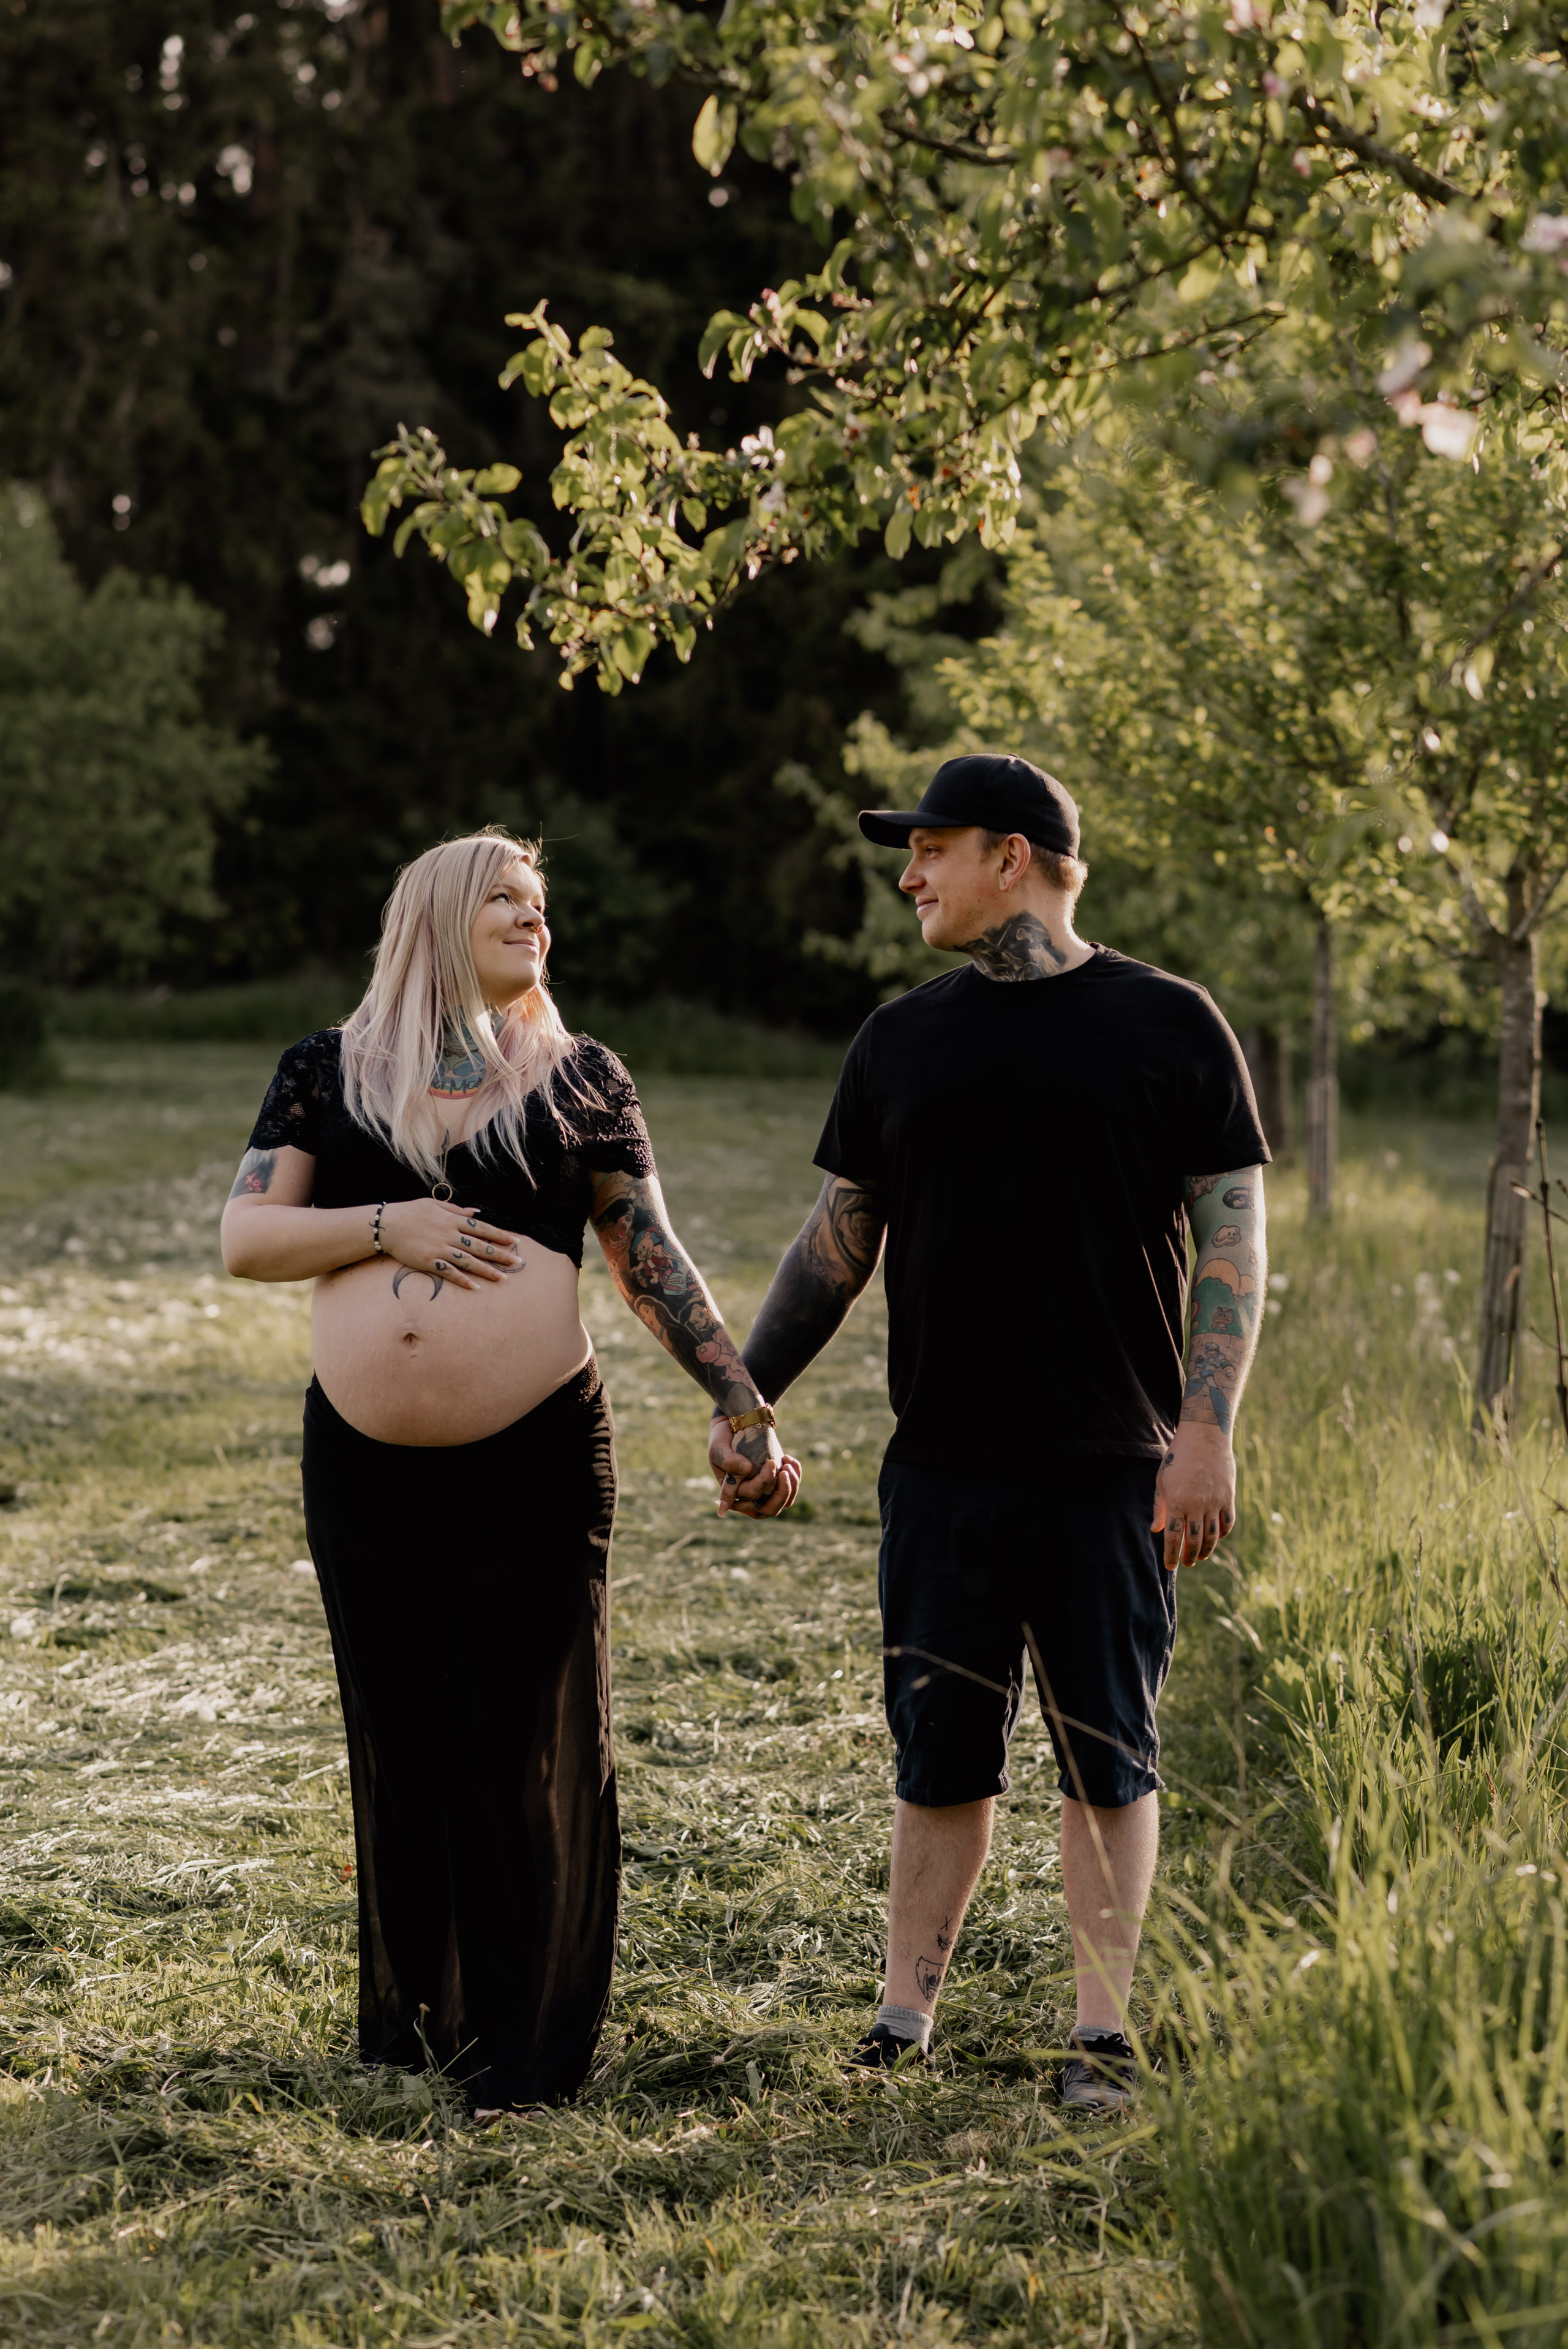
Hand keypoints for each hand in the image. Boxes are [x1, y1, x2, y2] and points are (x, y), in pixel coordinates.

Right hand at [378, 1198, 519, 1289]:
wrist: (387, 1225)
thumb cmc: (410, 1212)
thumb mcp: (434, 1204)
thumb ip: (456, 1208)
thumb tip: (476, 1212)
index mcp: (452, 1219)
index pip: (481, 1228)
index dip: (499, 1235)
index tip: (515, 1241)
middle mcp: (449, 1234)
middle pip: (479, 1246)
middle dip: (499, 1254)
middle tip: (517, 1262)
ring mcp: (439, 1248)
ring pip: (468, 1261)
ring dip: (486, 1270)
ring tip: (502, 1278)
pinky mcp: (429, 1261)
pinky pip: (449, 1272)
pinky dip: (463, 1279)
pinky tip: (476, 1287)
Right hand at [709, 1410, 800, 1518]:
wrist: (735, 1423)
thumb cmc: (722, 1438)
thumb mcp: (718, 1448)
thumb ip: (727, 1460)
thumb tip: (747, 1469)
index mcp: (733, 1493)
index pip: (751, 1498)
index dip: (762, 1485)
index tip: (770, 1463)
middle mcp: (750, 1495)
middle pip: (769, 1508)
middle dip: (781, 1492)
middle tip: (784, 1470)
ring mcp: (765, 1487)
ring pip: (784, 1501)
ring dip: (790, 1486)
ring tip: (787, 1464)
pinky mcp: (777, 1478)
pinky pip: (791, 1487)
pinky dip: (795, 1475)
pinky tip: (788, 1458)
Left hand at [1151, 1423, 1235, 1569]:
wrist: (1204, 1436)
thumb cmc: (1177, 1457)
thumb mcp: (1162, 1480)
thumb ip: (1159, 1506)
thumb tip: (1156, 1530)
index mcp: (1176, 1502)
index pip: (1173, 1538)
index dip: (1171, 1555)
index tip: (1170, 1567)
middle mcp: (1196, 1505)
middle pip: (1194, 1541)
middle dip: (1189, 1556)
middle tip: (1187, 1563)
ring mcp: (1214, 1502)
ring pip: (1212, 1536)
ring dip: (1207, 1550)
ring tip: (1201, 1556)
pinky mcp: (1228, 1497)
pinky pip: (1227, 1523)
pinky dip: (1222, 1534)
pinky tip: (1216, 1537)